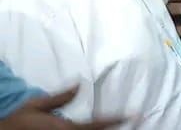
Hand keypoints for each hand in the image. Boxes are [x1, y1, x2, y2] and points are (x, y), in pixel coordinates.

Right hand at [0, 86, 123, 128]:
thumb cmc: (18, 120)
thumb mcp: (37, 105)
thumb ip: (61, 97)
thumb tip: (79, 84)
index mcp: (64, 128)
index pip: (96, 125)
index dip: (115, 120)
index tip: (131, 115)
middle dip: (115, 129)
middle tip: (134, 121)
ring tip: (124, 125)